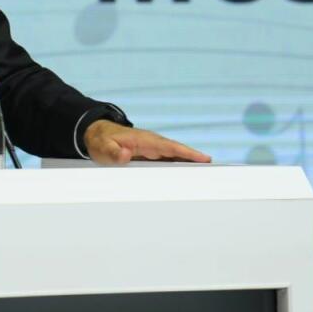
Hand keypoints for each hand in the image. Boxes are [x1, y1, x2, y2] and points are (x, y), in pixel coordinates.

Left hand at [83, 119, 210, 164]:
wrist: (96, 134)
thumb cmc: (100, 141)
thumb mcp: (102, 148)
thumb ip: (112, 153)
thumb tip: (125, 156)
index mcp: (145, 140)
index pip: (170, 147)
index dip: (187, 153)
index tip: (204, 159)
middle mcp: (153, 143)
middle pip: (179, 153)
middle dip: (196, 161)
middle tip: (216, 172)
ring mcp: (153, 149)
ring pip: (176, 158)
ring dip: (190, 165)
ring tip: (209, 177)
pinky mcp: (151, 155)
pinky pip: (169, 161)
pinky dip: (180, 167)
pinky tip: (190, 176)